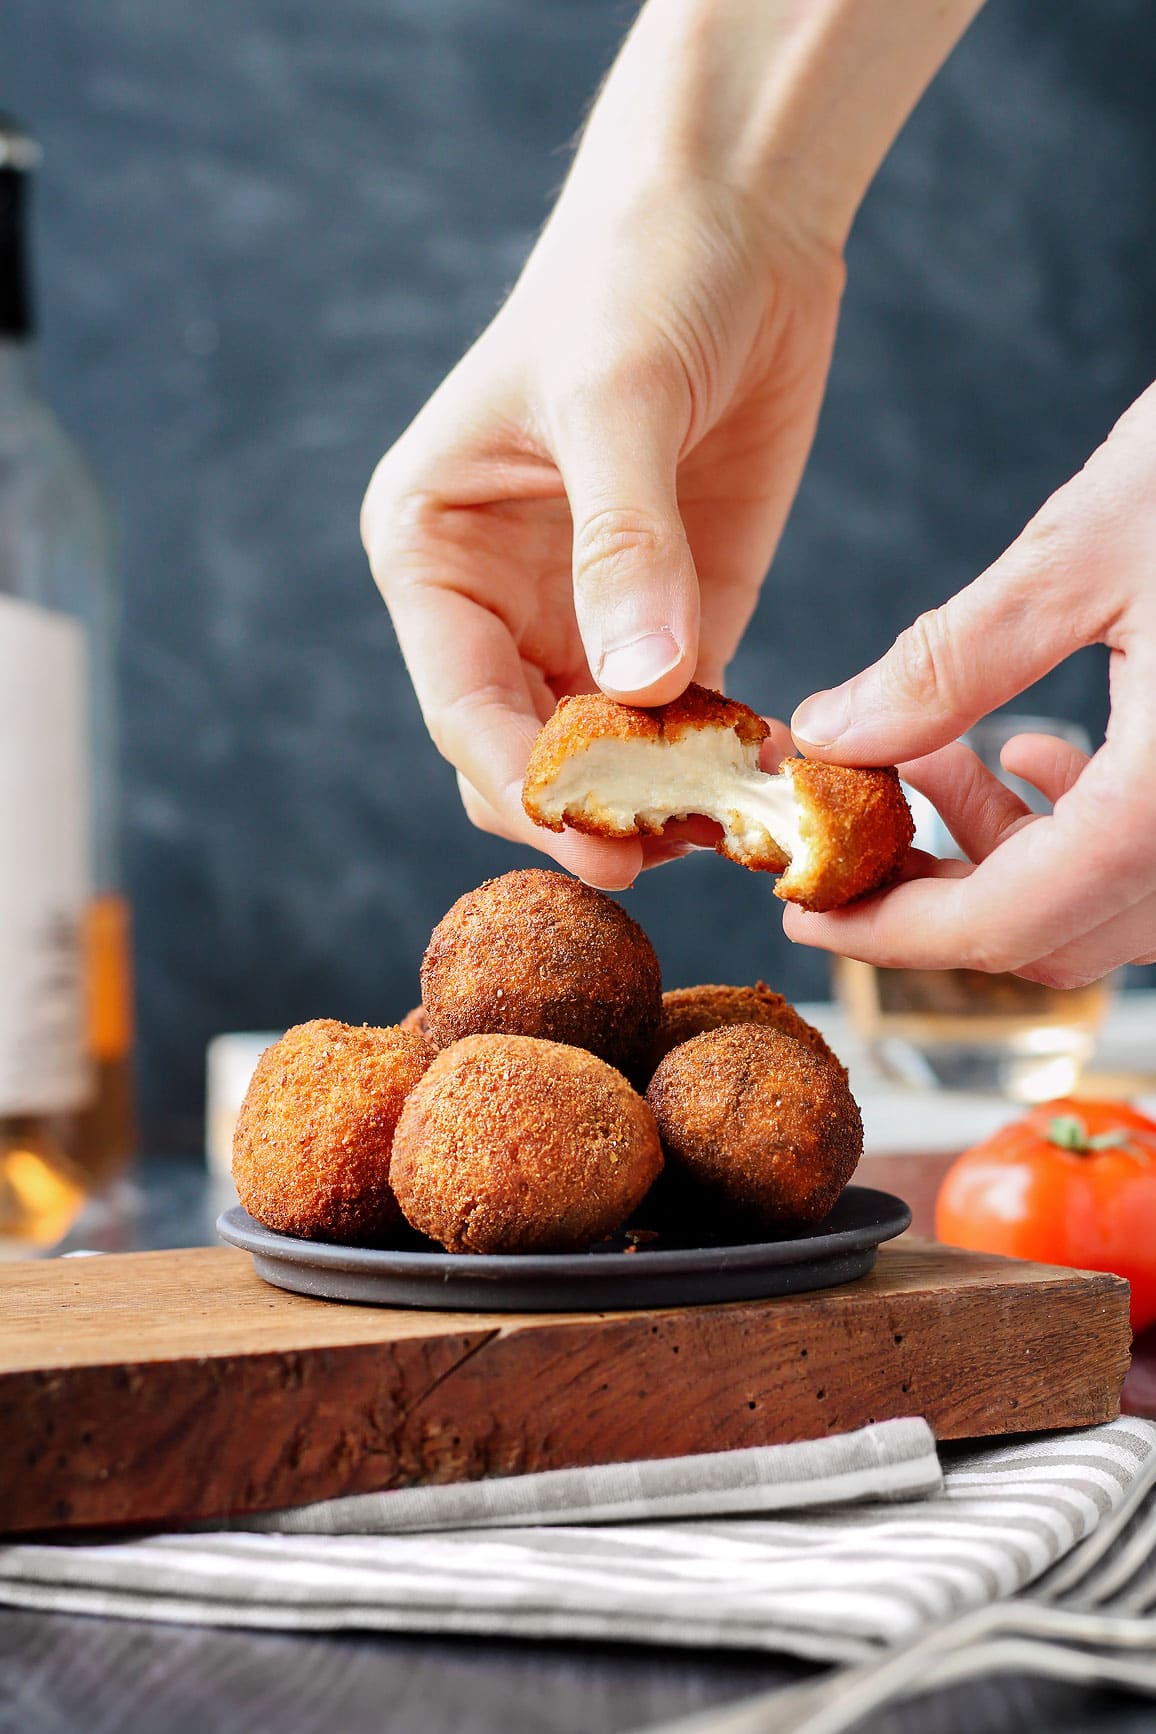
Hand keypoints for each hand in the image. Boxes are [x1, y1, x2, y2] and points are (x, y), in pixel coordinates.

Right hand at [361, 176, 841, 889]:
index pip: (460, 701)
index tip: (589, 840)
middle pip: (524, 749)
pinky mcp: (675, 618)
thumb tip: (636, 687)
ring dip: (654, 799)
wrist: (736, 220)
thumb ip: (622, 544)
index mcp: (432, 549)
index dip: (520, 779)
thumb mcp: (614, 397)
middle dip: (584, 808)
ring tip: (723, 829)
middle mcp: (495, 600)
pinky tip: (760, 782)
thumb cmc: (636, 277)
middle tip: (662, 852)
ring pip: (603, 755)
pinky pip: (683, 718)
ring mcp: (586, 617)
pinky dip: (714, 761)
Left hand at [788, 382, 1155, 985]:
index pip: (1009, 920)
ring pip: (1102, 901)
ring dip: (1002, 854)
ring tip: (932, 763)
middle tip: (848, 840)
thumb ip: (951, 661)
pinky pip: (1152, 854)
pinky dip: (1076, 825)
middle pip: (1053, 932)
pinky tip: (1030, 747)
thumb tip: (833, 732)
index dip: (889, 932)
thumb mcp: (1088, 551)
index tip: (803, 914)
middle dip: (933, 896)